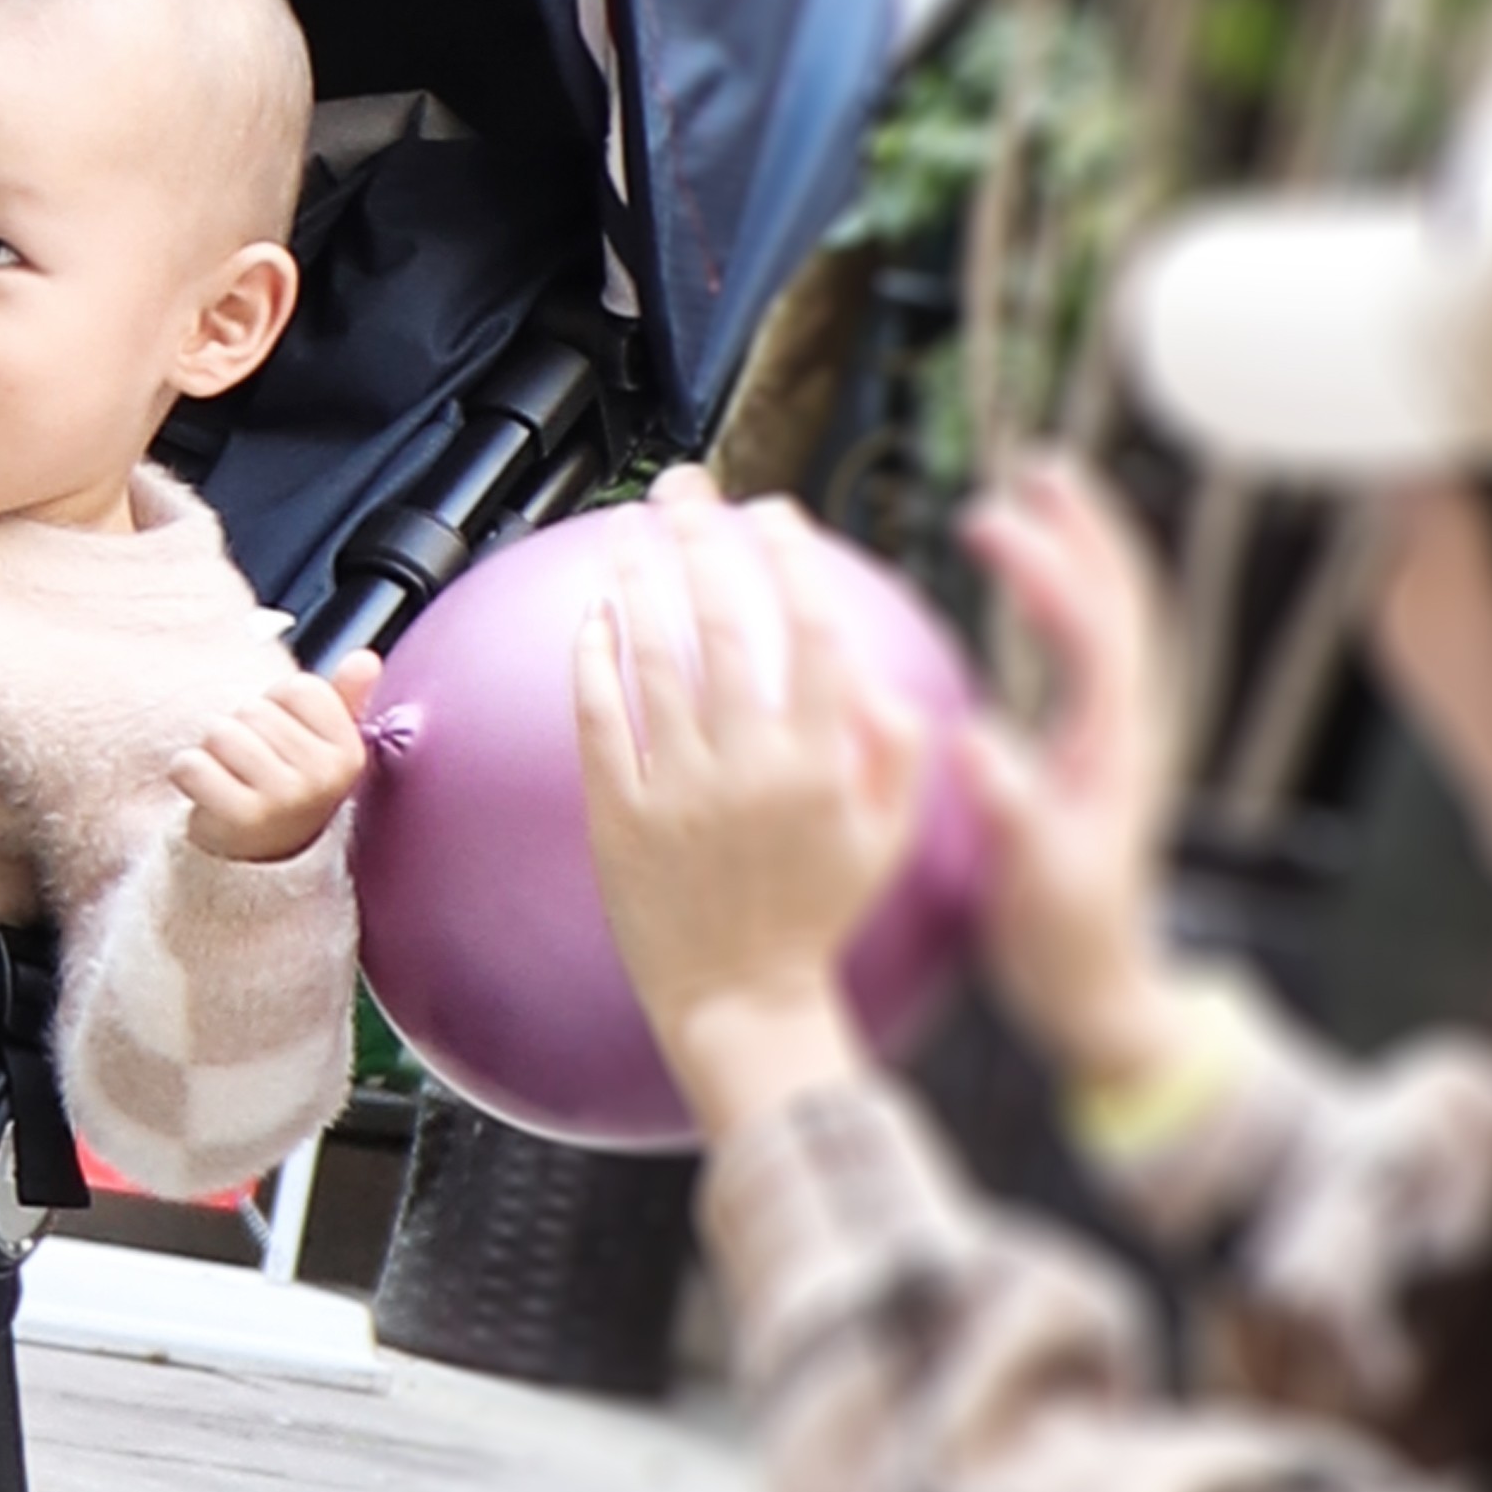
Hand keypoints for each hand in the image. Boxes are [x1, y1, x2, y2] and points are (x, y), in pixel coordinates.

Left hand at [171, 652, 380, 866]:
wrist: (262, 856)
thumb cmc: (290, 786)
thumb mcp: (323, 745)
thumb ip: (344, 698)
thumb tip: (365, 659)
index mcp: (348, 753)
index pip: (298, 688)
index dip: (278, 706)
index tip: (282, 740)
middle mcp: (322, 777)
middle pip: (253, 710)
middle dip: (242, 730)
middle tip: (252, 768)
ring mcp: (284, 799)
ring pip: (220, 733)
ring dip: (211, 751)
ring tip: (229, 777)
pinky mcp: (240, 818)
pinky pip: (193, 765)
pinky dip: (187, 772)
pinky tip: (206, 791)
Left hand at [570, 488, 928, 1138]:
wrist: (742, 1001)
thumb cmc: (816, 916)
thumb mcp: (888, 837)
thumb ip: (897, 750)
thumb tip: (868, 670)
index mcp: (823, 765)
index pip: (810, 632)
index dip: (790, 560)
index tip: (775, 515)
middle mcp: (750, 769)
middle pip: (723, 624)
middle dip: (704, 539)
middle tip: (688, 491)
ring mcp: (678, 792)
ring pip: (653, 659)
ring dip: (639, 580)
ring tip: (629, 531)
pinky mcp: (619, 816)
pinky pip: (600, 720)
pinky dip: (594, 660)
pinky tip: (594, 616)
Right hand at [952, 454, 1198, 1096]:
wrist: (1104, 992)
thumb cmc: (1066, 946)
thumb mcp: (1035, 884)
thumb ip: (1012, 812)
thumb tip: (975, 741)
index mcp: (1115, 748)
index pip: (1090, 631)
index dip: (1045, 569)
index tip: (989, 521)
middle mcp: (1129, 728)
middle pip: (1122, 603)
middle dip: (1086, 531)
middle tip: (1039, 467)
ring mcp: (1119, 737)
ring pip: (1114, 621)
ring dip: (1084, 555)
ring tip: (1038, 499)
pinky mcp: (1099, 752)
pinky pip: (1091, 653)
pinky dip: (1070, 602)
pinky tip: (1033, 589)